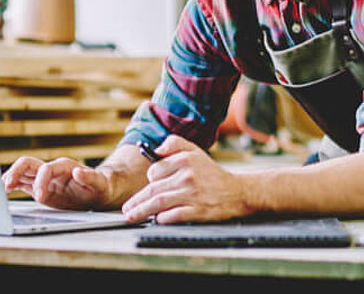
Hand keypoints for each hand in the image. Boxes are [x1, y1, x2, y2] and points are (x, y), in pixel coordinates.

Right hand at [2, 156, 110, 209]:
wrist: (99, 190)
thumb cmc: (100, 186)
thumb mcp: (100, 183)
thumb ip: (90, 177)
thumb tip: (78, 171)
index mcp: (64, 167)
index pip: (46, 169)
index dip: (41, 181)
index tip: (39, 197)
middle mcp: (51, 169)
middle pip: (28, 164)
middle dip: (16, 173)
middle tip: (7, 187)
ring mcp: (44, 177)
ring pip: (22, 172)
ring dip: (10, 178)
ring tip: (0, 188)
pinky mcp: (40, 187)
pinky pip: (22, 183)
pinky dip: (12, 185)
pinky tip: (4, 191)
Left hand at [121, 135, 250, 223]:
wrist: (237, 192)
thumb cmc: (212, 173)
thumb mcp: (196, 151)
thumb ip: (175, 144)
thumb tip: (156, 148)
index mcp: (185, 160)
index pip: (155, 171)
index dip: (149, 180)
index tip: (146, 186)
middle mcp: (188, 176)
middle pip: (153, 189)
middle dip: (136, 201)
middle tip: (126, 208)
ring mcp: (193, 194)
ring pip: (159, 203)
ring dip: (142, 211)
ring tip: (131, 216)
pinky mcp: (198, 211)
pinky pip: (174, 215)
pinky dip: (162, 218)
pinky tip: (156, 219)